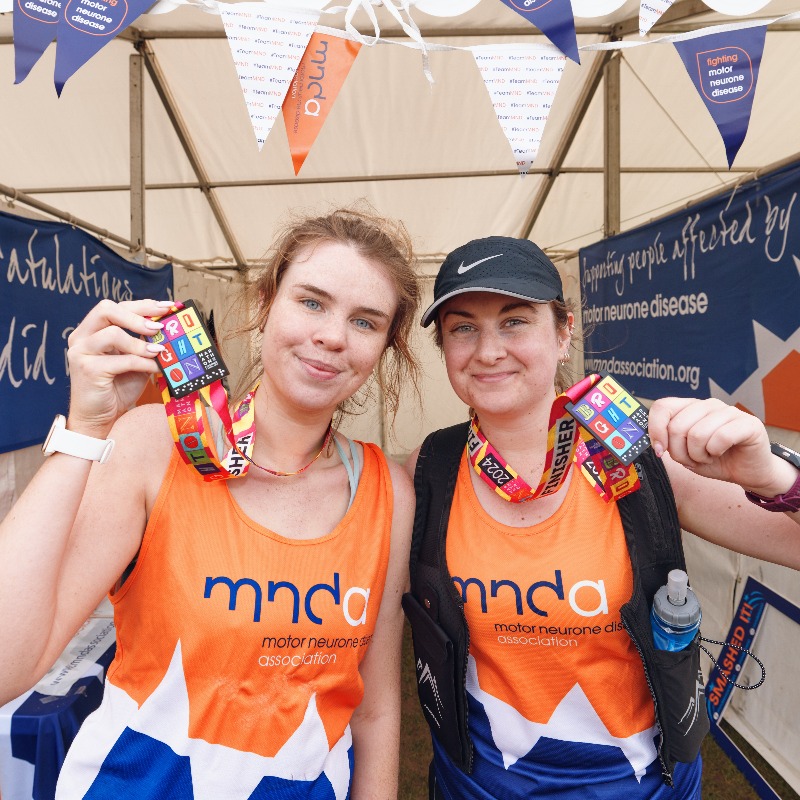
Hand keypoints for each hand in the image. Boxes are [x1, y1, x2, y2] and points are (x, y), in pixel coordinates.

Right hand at [66, 299, 173, 436]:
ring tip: (159, 350)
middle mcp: (82, 336)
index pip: (117, 307)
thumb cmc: (117, 387)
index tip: (168, 307)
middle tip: (159, 326)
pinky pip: (121, 360)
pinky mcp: (87, 369)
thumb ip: (145, 343)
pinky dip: (142, 362)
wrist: (99, 417)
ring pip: (112, 334)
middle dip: (137, 315)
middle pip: (106, 310)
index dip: (143, 305)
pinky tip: (155, 367)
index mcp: (92, 329)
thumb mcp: (136, 360)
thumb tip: (170, 330)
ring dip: (140, 343)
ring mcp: (81, 352)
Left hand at [648, 397, 782, 494]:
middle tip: (693, 458)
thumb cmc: (715, 460)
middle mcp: (708, 405)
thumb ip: (669, 443)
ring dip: (699, 455)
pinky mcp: (748, 423)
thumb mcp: (684, 453)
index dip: (656, 430)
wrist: (747, 472)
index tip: (659, 450)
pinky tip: (722, 453)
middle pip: (677, 426)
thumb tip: (655, 441)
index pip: (662, 407)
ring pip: (696, 434)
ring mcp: (729, 411)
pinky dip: (716, 452)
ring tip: (709, 456)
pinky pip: (720, 438)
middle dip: (679, 452)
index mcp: (690, 408)